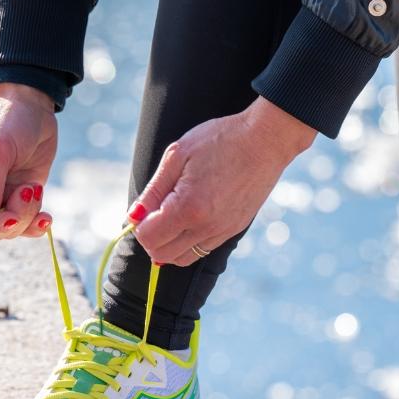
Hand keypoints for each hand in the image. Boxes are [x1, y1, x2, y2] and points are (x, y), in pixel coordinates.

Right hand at [0, 83, 56, 241]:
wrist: (33, 106)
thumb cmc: (8, 121)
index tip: (7, 216)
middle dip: (10, 221)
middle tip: (26, 194)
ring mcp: (2, 197)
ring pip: (10, 229)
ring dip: (26, 216)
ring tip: (33, 188)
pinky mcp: (22, 197)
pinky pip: (27, 223)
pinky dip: (37, 224)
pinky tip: (46, 217)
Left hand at [129, 97, 315, 265]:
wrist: (265, 141)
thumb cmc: (220, 140)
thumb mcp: (177, 155)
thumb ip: (153, 190)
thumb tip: (134, 217)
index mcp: (188, 206)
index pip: (148, 238)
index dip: (139, 225)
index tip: (144, 209)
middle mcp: (206, 226)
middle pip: (162, 255)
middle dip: (151, 238)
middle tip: (154, 213)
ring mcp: (222, 232)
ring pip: (181, 259)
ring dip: (168, 243)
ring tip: (172, 216)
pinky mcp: (233, 230)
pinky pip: (202, 251)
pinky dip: (188, 242)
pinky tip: (191, 217)